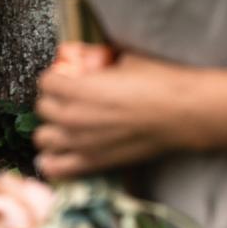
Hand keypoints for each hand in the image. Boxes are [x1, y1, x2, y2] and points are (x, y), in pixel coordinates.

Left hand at [33, 51, 192, 179]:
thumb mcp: (128, 60)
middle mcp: (73, 117)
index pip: (46, 82)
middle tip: (71, 97)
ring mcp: (80, 143)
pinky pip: (54, 167)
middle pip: (42, 108)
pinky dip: (54, 160)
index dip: (57, 77)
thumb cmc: (161, 82)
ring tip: (68, 124)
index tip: (68, 77)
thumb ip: (101, 62)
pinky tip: (66, 150)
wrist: (183, 113)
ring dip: (53, 128)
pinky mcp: (92, 162)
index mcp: (80, 88)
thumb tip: (90, 62)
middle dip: (54, 100)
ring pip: (43, 138)